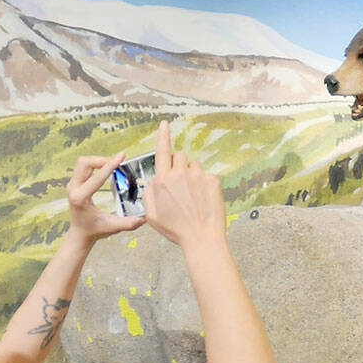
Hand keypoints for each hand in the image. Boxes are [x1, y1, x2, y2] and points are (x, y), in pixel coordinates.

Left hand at [66, 154, 147, 245]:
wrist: (80, 233)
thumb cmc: (95, 230)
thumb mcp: (114, 227)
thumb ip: (130, 223)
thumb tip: (146, 217)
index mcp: (80, 198)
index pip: (97, 177)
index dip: (111, 165)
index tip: (121, 156)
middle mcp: (73, 189)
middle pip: (85, 163)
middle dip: (103, 159)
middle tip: (118, 162)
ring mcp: (72, 185)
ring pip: (83, 162)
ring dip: (99, 161)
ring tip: (113, 165)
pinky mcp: (74, 183)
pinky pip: (83, 167)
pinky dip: (96, 165)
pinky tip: (106, 169)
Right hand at [143, 121, 225, 246]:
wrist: (202, 238)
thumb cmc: (176, 229)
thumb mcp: (152, 215)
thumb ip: (149, 194)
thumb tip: (154, 181)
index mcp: (163, 180)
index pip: (162, 151)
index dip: (163, 136)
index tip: (165, 124)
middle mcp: (180, 174)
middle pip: (179, 155)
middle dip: (178, 164)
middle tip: (181, 183)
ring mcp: (198, 176)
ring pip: (193, 165)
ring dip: (192, 175)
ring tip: (193, 197)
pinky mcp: (213, 180)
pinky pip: (207, 176)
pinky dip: (204, 185)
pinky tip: (203, 201)